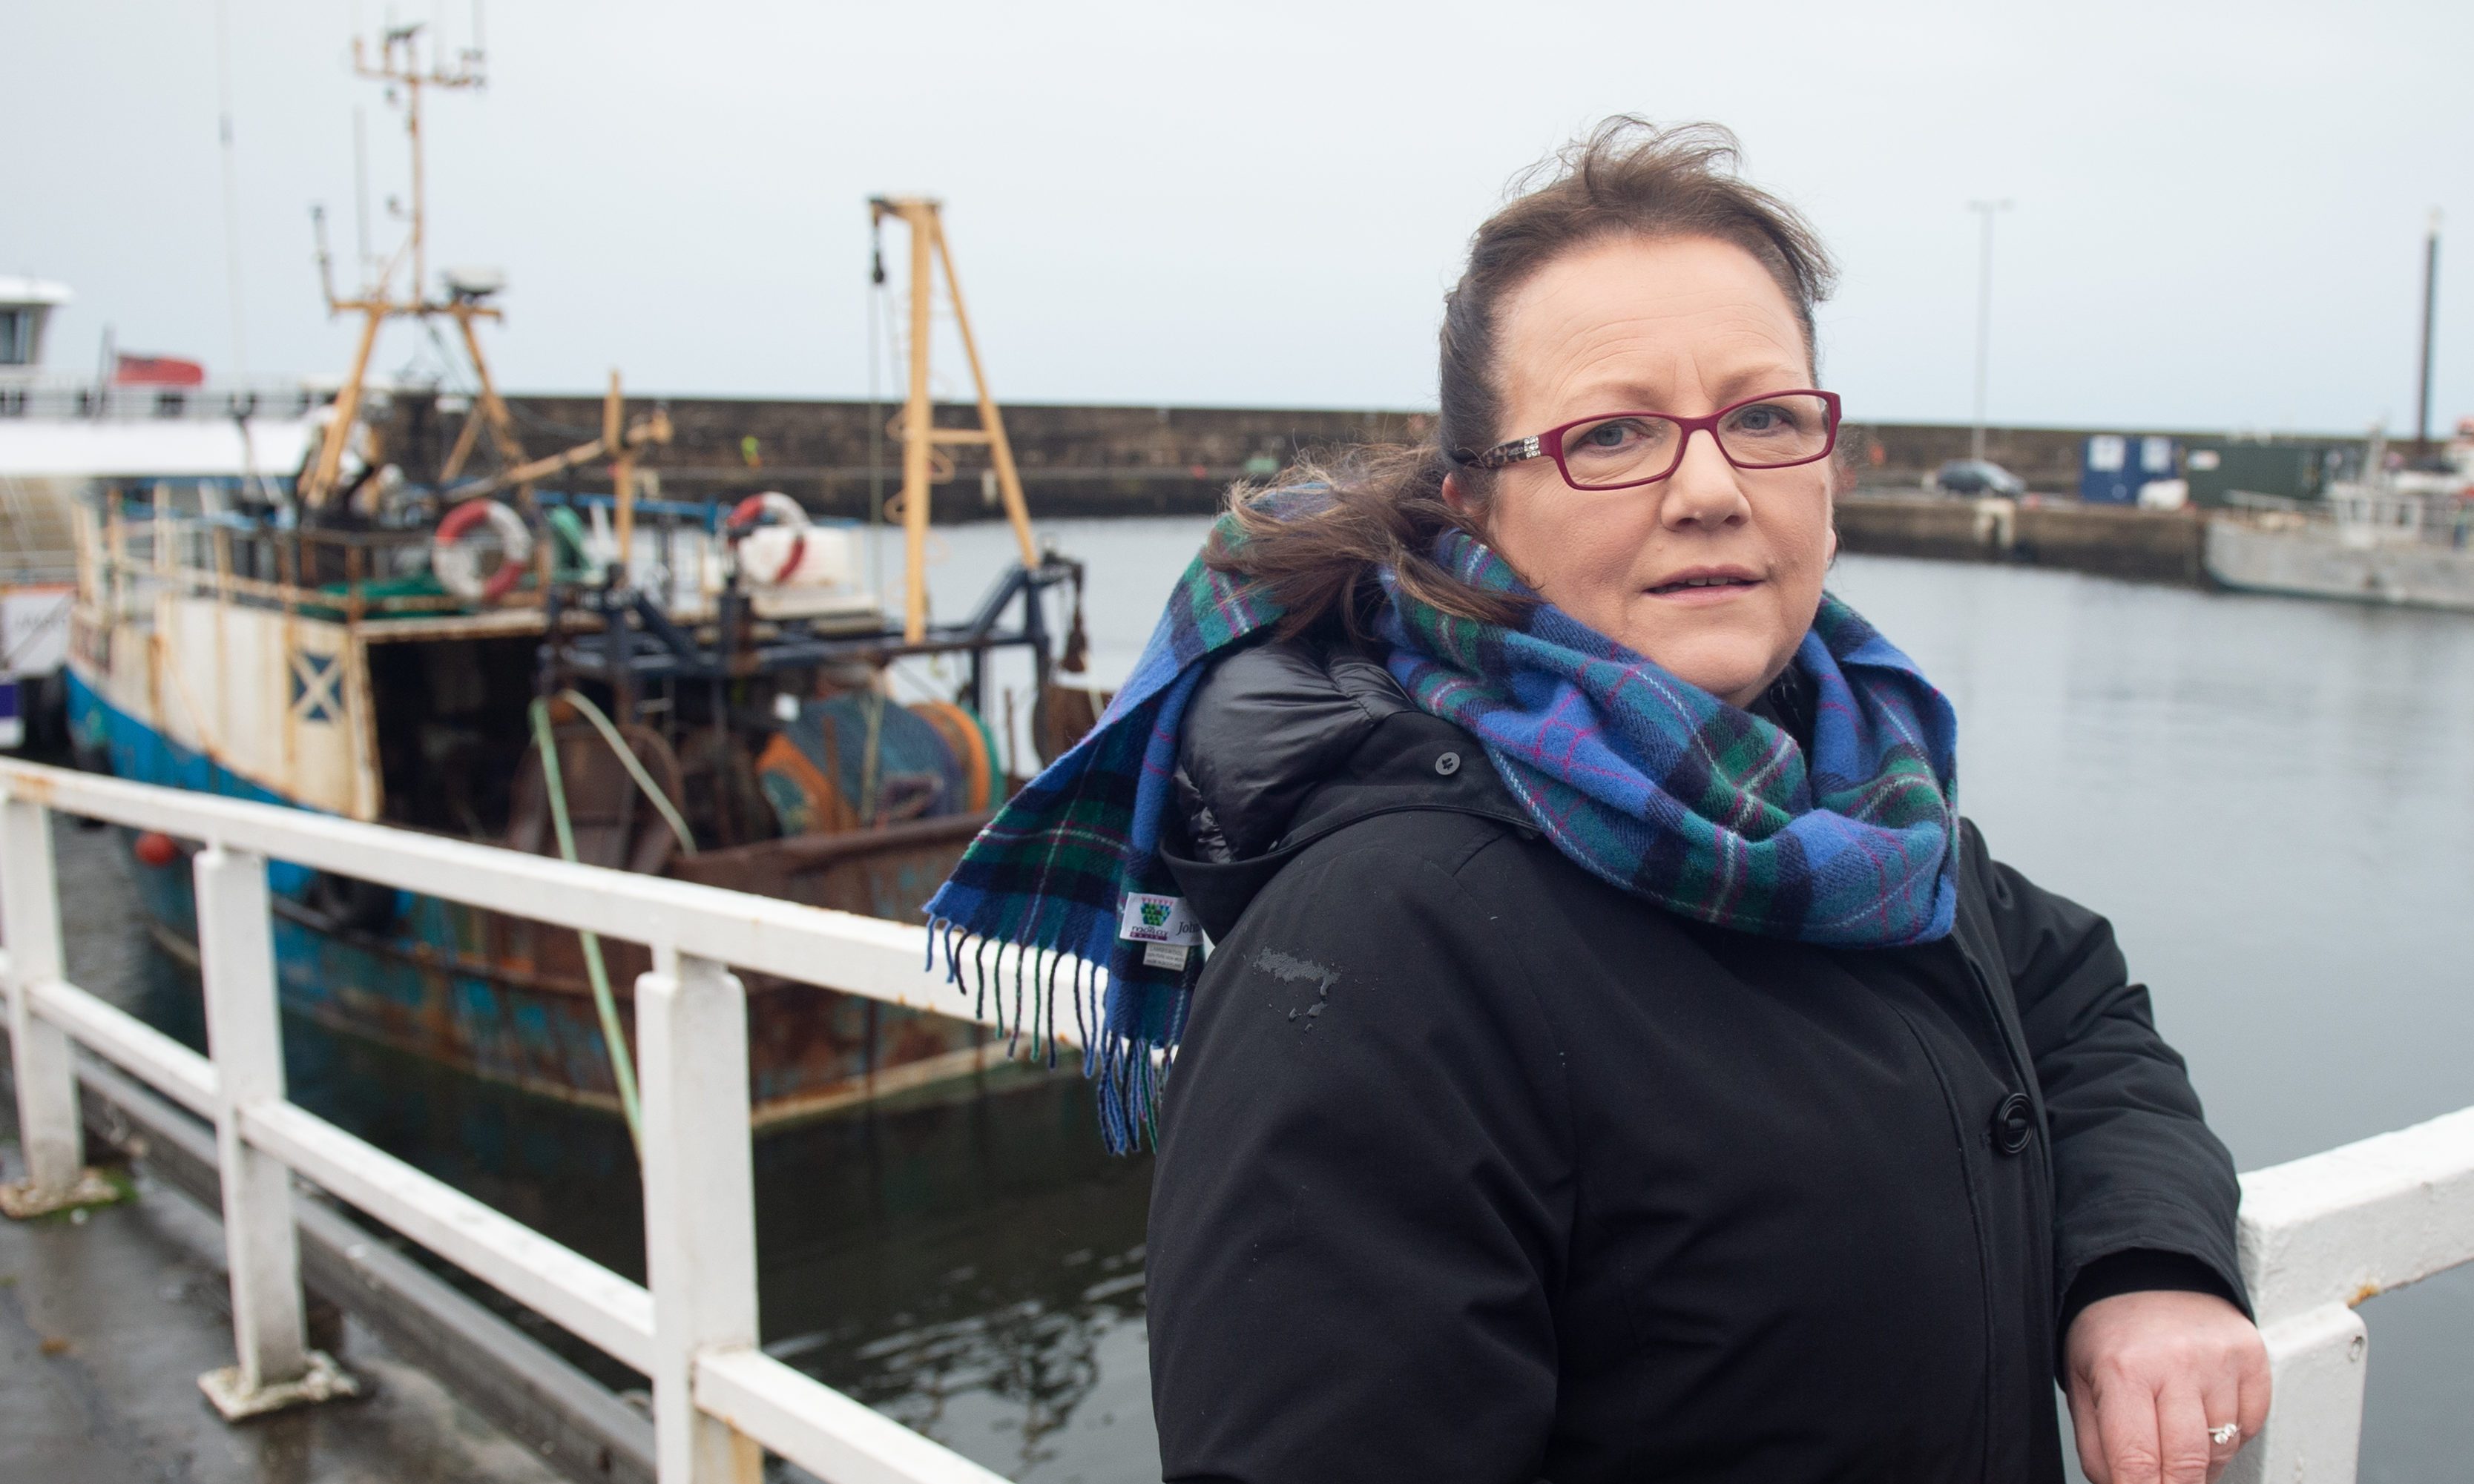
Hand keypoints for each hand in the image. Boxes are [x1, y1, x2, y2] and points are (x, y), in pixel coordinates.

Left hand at [2063, 1289, 2269, 1483]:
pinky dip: (2229, 1434)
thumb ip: (2098, 1446)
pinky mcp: (2253, 1357)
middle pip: (2187, 1464)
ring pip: (2221, 1449)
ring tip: (2173, 1433)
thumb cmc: (2111, 1333)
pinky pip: (2249, 1426)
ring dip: (2199, 1461)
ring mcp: (2220, 1360)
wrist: (2148, 1270)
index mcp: (2122, 1370)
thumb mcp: (2082, 1382)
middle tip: (2160, 1482)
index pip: (2137, 1461)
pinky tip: (2203, 1412)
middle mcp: (2176, 1363)